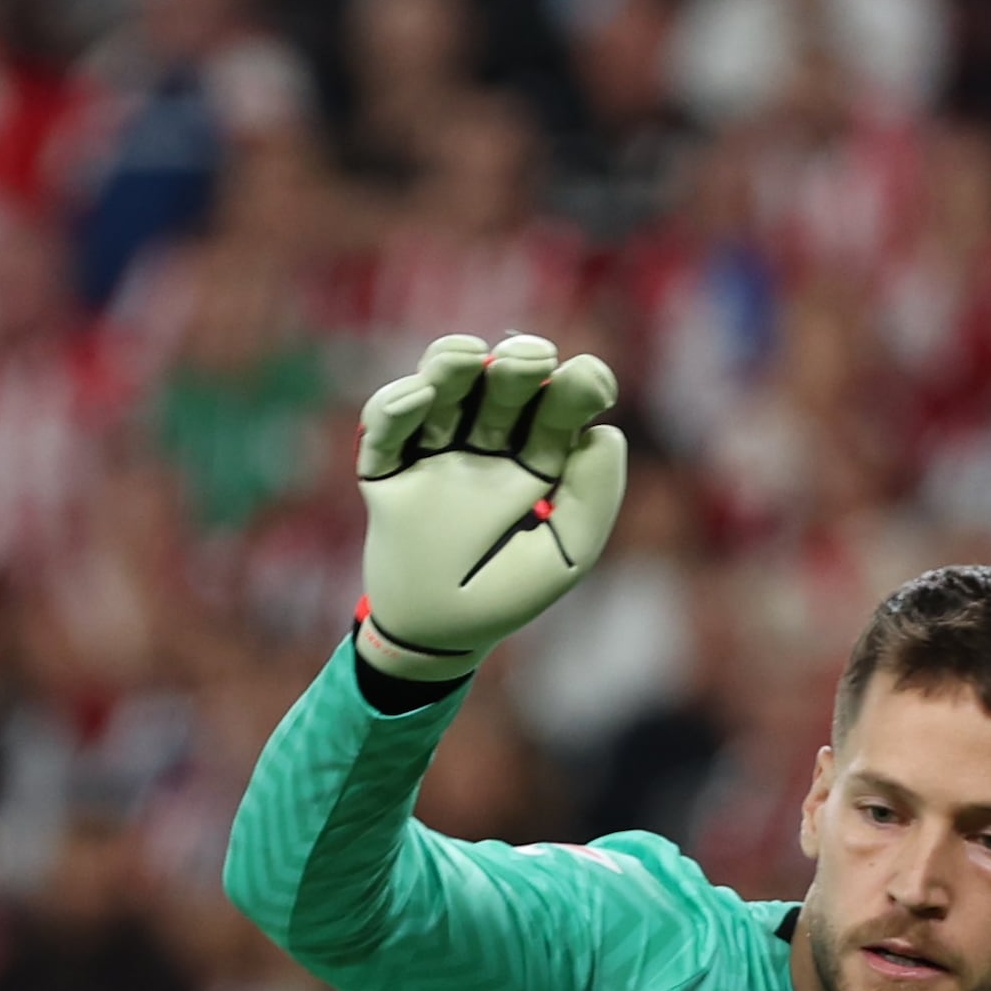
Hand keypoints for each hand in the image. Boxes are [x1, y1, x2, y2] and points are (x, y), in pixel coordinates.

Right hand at [352, 332, 625, 679]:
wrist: (435, 636)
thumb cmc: (507, 596)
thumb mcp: (565, 556)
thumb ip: (592, 501)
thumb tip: (605, 433)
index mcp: (534, 460)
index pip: (557, 409)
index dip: (576, 386)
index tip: (591, 377)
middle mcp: (484, 446)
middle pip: (501, 388)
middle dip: (518, 366)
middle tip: (534, 359)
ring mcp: (433, 453)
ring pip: (442, 390)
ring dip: (454, 363)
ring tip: (472, 354)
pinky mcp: (385, 470)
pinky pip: (385, 430)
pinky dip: (396, 407)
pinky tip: (419, 395)